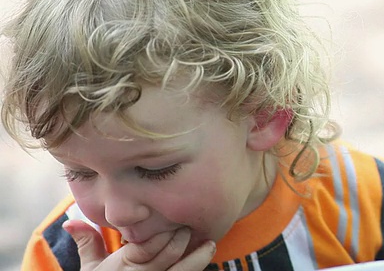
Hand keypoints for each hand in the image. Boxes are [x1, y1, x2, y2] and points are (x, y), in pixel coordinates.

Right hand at [62, 220, 215, 269]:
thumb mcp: (90, 269)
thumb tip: (71, 220)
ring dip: (199, 257)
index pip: (148, 246)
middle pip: (169, 254)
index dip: (164, 233)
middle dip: (182, 238)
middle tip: (190, 226)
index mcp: (123, 266)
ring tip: (209, 244)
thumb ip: (88, 243)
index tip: (174, 220)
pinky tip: (205, 263)